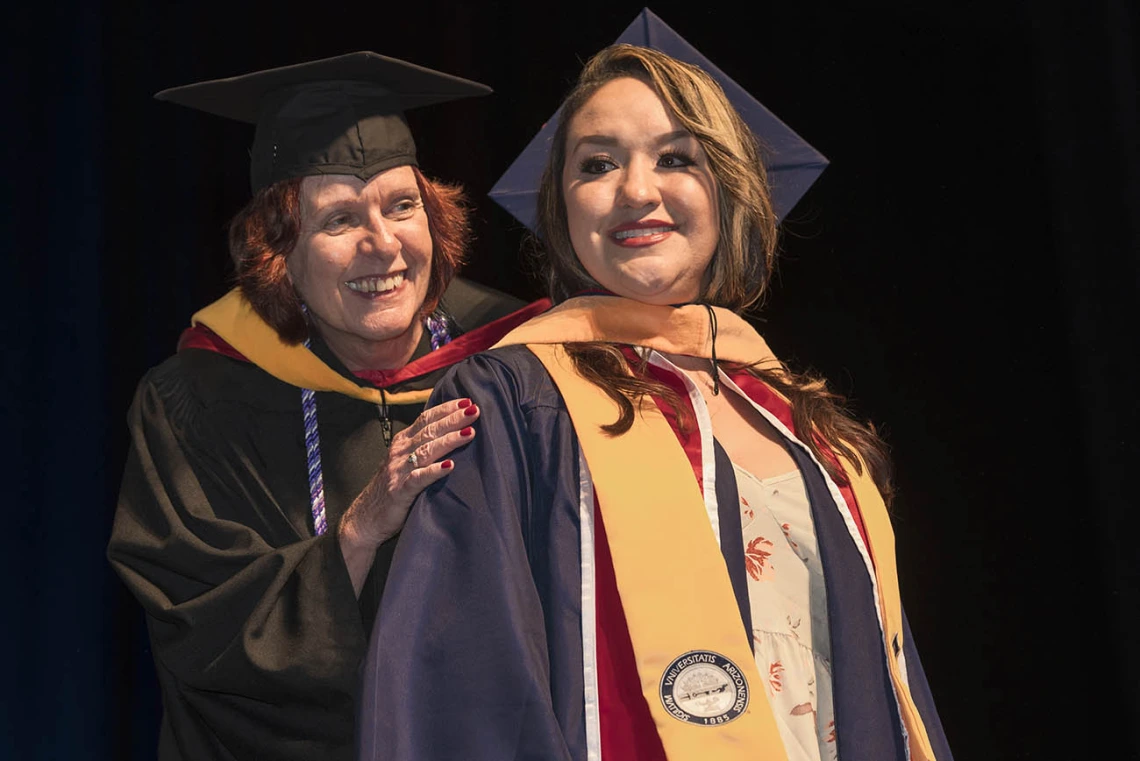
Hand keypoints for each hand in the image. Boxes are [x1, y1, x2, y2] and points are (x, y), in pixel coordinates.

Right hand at [340, 397, 479, 553]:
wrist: (365, 517)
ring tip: (469, 433)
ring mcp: (399, 470)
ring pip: (426, 450)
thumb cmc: (392, 487)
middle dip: (453, 419)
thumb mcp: (406, 460)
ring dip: (449, 440)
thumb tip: (452, 431)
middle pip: (429, 430)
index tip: (467, 401)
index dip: (446, 409)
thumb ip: (423, 446)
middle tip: (474, 410)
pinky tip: (450, 466)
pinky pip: (418, 478)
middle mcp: (400, 452)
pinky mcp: (400, 491)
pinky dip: (434, 471)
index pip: (426, 418)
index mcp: (403, 441)